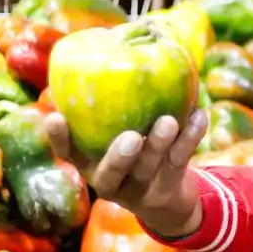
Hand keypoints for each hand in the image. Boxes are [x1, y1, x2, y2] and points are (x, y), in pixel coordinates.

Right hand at [45, 109, 210, 240]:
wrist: (167, 205)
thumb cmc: (136, 155)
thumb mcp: (117, 137)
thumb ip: (114, 109)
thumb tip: (118, 46)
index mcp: (91, 165)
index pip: (70, 155)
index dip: (59, 139)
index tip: (53, 116)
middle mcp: (110, 182)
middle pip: (110, 174)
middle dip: (120, 157)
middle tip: (132, 137)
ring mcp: (139, 191)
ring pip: (149, 168)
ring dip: (160, 143)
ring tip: (168, 121)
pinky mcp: (167, 192)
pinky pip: (179, 162)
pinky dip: (191, 137)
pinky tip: (199, 115)